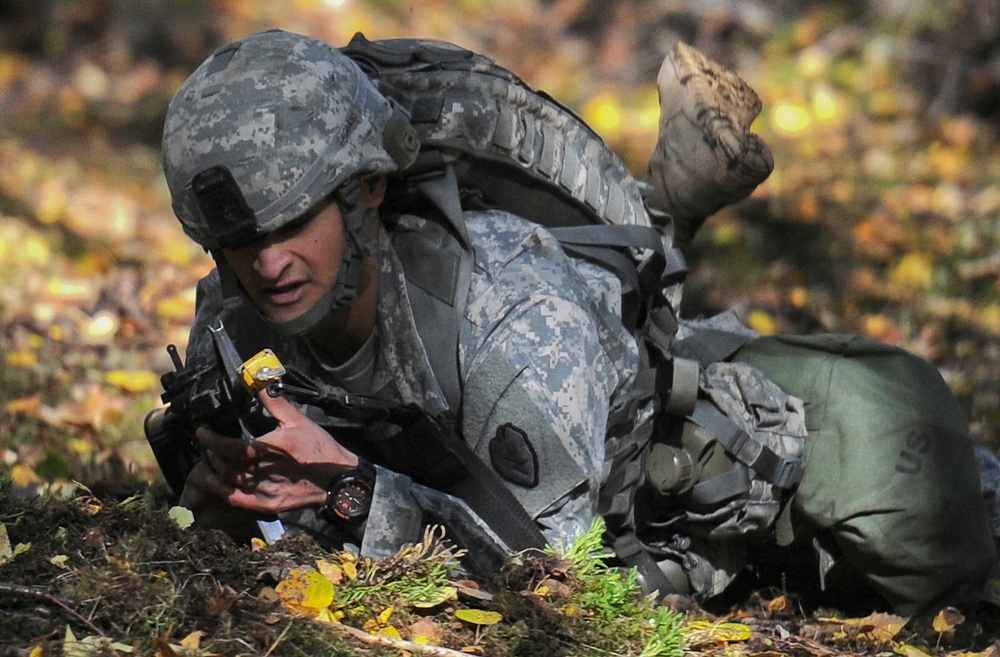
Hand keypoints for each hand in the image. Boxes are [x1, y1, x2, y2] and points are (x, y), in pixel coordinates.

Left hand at [189, 391, 359, 515]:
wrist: (338, 480)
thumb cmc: (319, 448)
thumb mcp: (298, 420)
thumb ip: (274, 402)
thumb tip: (258, 381)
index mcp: (272, 450)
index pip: (232, 447)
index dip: (212, 440)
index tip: (202, 432)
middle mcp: (265, 472)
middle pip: (226, 465)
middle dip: (211, 453)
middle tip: (207, 444)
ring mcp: (265, 491)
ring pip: (228, 482)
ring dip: (214, 470)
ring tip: (210, 459)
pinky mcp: (268, 504)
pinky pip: (238, 500)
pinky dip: (223, 491)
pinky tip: (217, 482)